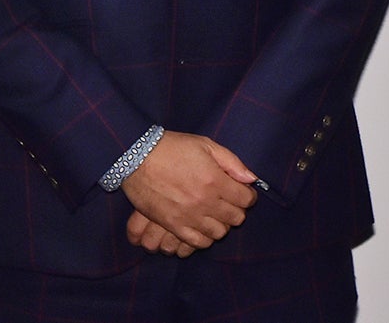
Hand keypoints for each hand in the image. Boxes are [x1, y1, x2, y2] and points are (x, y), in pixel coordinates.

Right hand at [120, 131, 258, 250]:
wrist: (138, 158)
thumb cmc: (174, 148)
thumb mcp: (207, 145)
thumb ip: (232, 163)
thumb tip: (251, 179)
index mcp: (215, 181)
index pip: (246, 199)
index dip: (249, 196)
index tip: (243, 192)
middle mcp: (204, 202)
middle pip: (235, 218)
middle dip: (238, 210)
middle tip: (230, 202)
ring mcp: (188, 216)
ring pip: (218, 233)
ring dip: (222, 224)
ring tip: (216, 214)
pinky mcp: (172, 225)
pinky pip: (196, 242)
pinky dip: (204, 237)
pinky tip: (202, 226)